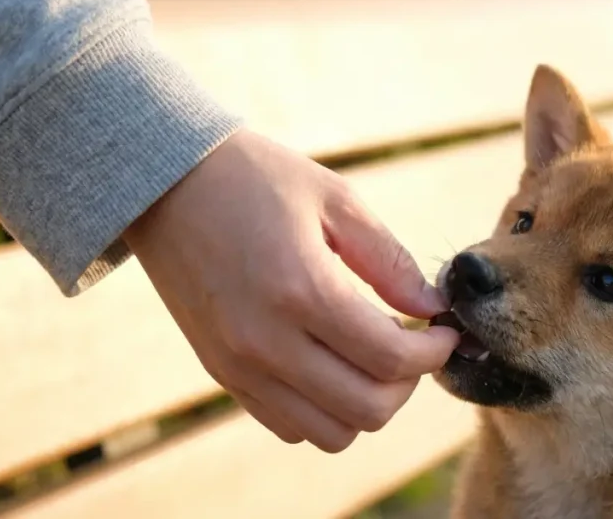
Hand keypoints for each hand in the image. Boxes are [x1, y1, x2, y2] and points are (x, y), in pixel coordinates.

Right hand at [122, 129, 458, 452]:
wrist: (165, 183)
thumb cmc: (257, 179)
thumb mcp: (335, 200)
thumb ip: (390, 261)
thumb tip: (432, 309)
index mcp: (302, 290)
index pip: (393, 358)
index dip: (435, 352)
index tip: (447, 331)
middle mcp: (267, 341)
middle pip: (369, 409)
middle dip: (409, 383)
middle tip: (414, 344)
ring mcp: (239, 366)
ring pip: (332, 432)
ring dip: (368, 404)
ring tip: (373, 356)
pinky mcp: (222, 374)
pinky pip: (289, 426)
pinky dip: (325, 410)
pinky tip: (332, 364)